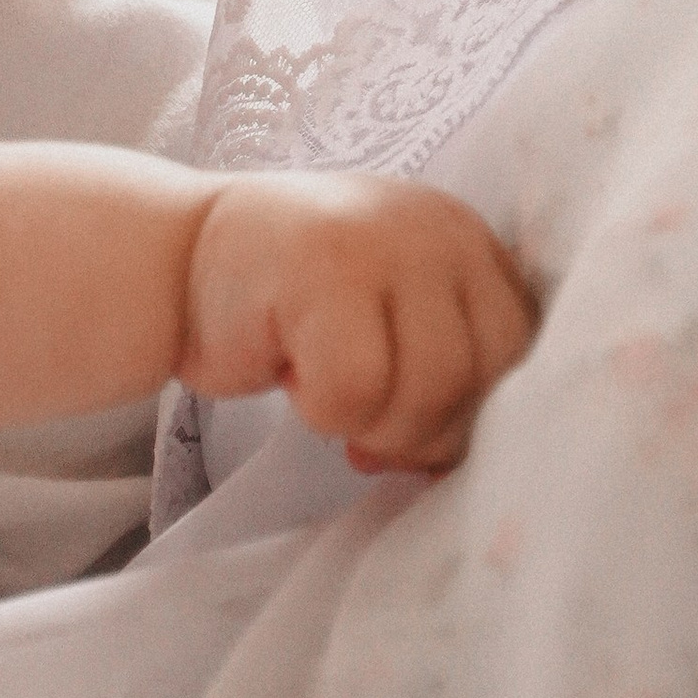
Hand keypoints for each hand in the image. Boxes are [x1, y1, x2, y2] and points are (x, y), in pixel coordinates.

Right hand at [178, 175, 533, 473]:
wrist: (174, 256)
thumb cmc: (291, 308)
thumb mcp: (391, 320)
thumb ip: (446, 369)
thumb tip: (477, 469)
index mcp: (468, 240)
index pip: (523, 351)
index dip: (474, 413)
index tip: (416, 431)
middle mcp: (438, 229)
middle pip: (485, 376)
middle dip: (427, 431)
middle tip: (367, 427)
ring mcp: (382, 240)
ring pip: (428, 389)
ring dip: (371, 425)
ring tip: (325, 389)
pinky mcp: (322, 268)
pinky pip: (356, 391)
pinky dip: (321, 409)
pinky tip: (289, 369)